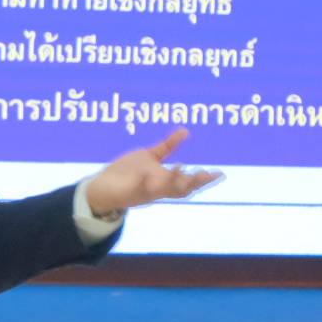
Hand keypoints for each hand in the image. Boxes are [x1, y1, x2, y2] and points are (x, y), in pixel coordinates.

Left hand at [83, 128, 220, 216]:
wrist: (102, 189)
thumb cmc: (127, 174)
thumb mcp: (149, 157)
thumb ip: (167, 146)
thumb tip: (186, 130)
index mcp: (164, 181)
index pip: (188, 183)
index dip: (204, 180)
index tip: (219, 173)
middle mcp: (157, 189)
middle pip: (180, 189)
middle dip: (194, 182)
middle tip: (207, 175)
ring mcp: (144, 191)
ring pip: (162, 190)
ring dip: (172, 180)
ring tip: (181, 168)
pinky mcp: (128, 190)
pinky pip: (137, 187)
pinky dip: (143, 182)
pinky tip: (147, 174)